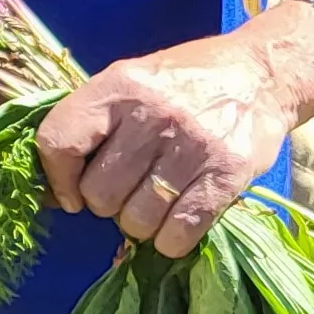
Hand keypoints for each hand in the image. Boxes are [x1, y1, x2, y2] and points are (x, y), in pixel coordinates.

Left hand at [35, 5, 313, 256]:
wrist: (261, 74)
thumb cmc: (182, 84)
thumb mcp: (129, 83)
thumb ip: (90, 125)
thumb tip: (52, 192)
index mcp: (118, 86)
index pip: (59, 142)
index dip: (57, 178)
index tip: (70, 193)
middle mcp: (153, 113)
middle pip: (99, 193)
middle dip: (106, 204)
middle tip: (128, 190)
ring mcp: (193, 144)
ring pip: (137, 219)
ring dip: (141, 223)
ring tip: (155, 202)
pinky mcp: (228, 174)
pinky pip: (179, 233)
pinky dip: (171, 240)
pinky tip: (177, 221)